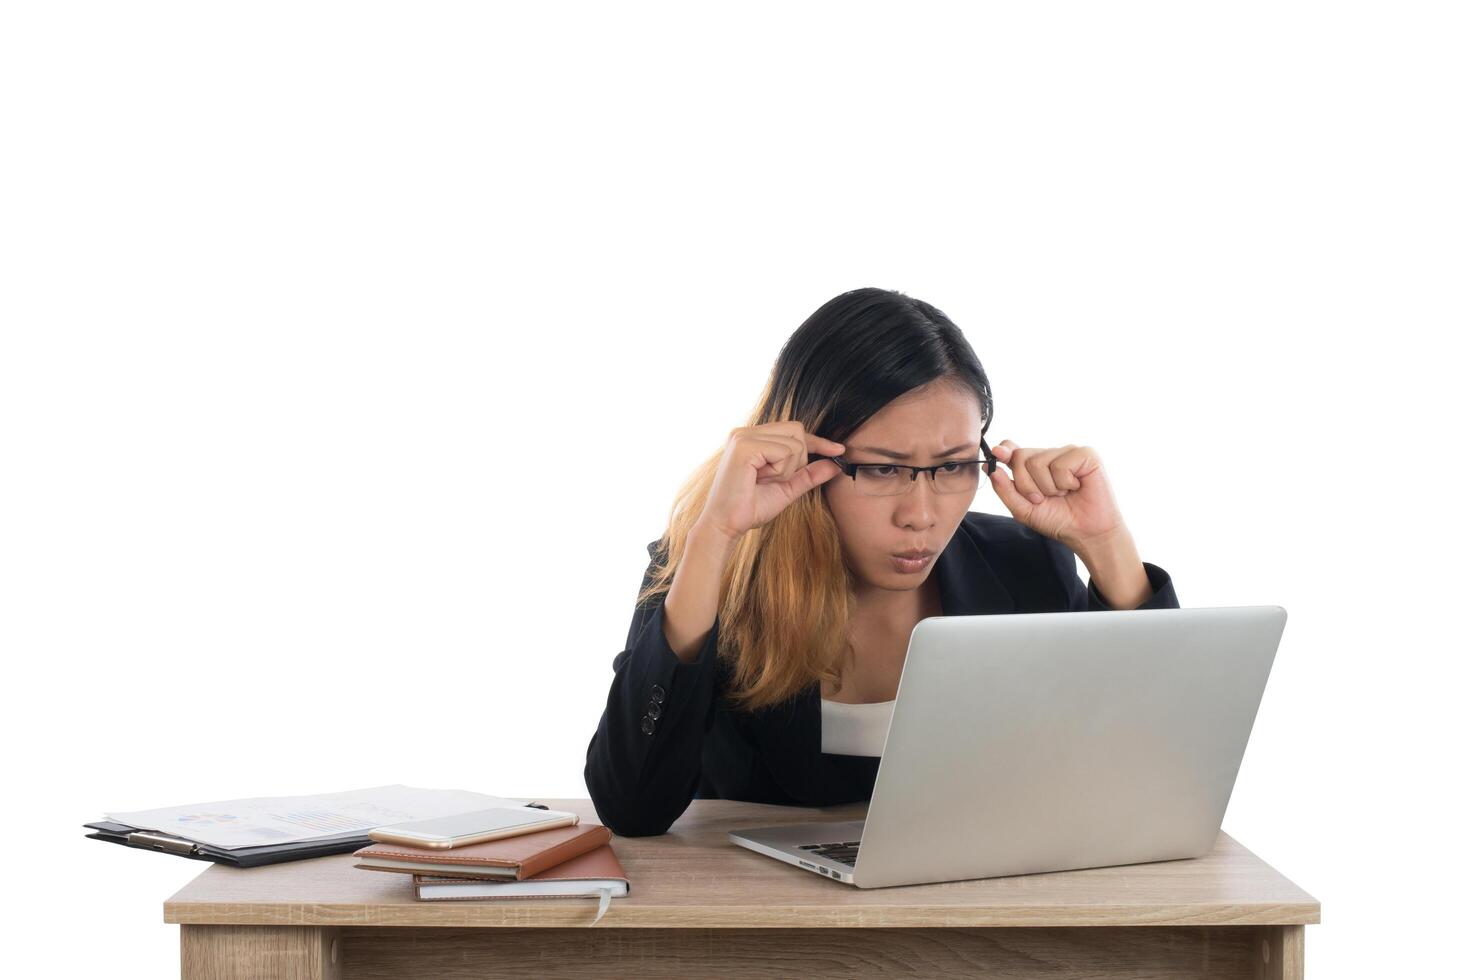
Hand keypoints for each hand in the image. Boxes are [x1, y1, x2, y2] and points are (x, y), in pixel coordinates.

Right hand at [696, 421, 845, 540]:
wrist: (725, 526)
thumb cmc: (750, 508)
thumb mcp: (787, 488)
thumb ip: (809, 474)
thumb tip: (836, 463)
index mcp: (752, 438)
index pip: (794, 430)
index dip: (818, 441)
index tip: (839, 450)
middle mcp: (745, 432)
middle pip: (797, 431)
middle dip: (798, 459)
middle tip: (774, 479)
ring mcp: (743, 436)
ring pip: (794, 442)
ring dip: (787, 468)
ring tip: (763, 481)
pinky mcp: (744, 445)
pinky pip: (784, 451)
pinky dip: (780, 470)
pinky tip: (759, 479)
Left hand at [986, 440, 1127, 551]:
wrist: (1087, 533)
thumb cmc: (1058, 520)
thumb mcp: (1023, 509)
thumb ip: (1005, 489)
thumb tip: (989, 467)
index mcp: (1033, 466)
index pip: (1013, 449)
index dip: (1004, 451)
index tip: (998, 454)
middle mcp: (1049, 455)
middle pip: (1020, 456)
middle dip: (1026, 484)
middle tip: (1044, 498)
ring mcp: (1067, 453)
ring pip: (1038, 461)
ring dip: (1048, 487)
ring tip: (1063, 494)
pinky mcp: (1086, 455)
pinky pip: (1061, 464)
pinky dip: (1065, 483)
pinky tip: (1076, 487)